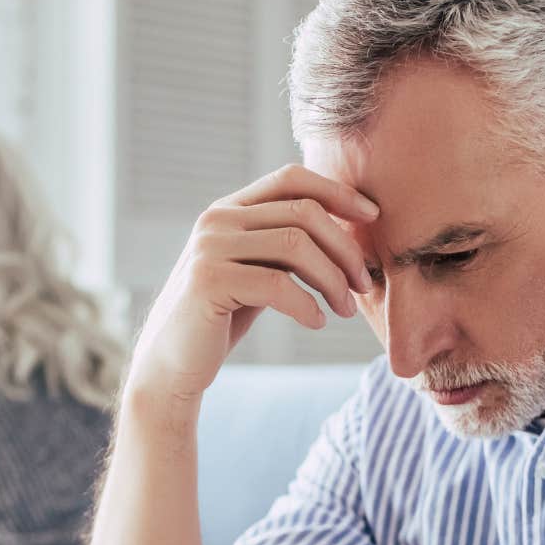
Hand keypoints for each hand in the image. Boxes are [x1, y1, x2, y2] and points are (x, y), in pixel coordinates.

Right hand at [127, 164, 378, 403]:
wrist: (171, 365)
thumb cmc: (220, 320)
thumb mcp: (255, 272)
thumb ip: (284, 245)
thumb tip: (347, 227)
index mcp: (228, 210)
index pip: (291, 179)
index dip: (337, 192)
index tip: (372, 216)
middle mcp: (216, 220)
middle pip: (303, 212)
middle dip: (344, 248)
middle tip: (363, 284)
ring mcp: (209, 249)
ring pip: (296, 245)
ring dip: (332, 280)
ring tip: (345, 309)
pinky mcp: (209, 282)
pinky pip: (277, 284)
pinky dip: (307, 305)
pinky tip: (315, 322)